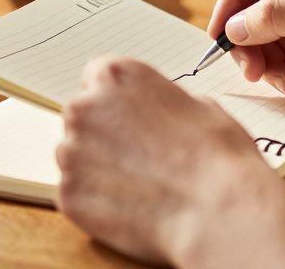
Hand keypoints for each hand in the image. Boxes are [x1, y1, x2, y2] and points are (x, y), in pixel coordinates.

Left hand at [57, 57, 284, 267]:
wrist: (216, 209)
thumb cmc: (216, 156)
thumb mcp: (199, 105)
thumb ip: (162, 102)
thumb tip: (158, 114)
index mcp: (116, 75)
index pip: (97, 77)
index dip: (117, 101)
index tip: (130, 118)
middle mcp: (84, 108)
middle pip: (84, 117)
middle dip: (105, 135)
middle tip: (139, 157)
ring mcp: (71, 153)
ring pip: (77, 157)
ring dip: (99, 168)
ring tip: (140, 186)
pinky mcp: (67, 195)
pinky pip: (77, 194)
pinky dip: (97, 202)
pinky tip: (132, 207)